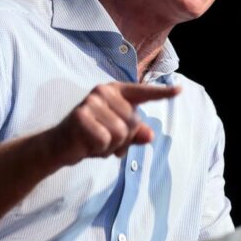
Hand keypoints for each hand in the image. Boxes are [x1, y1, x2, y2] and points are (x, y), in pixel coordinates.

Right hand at [50, 82, 180, 165]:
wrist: (60, 145)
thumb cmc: (91, 136)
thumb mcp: (117, 136)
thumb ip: (135, 134)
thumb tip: (149, 136)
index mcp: (115, 92)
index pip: (142, 93)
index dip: (162, 94)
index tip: (179, 90)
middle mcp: (104, 91)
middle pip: (133, 122)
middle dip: (123, 140)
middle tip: (104, 140)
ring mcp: (91, 102)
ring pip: (121, 133)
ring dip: (110, 146)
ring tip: (95, 142)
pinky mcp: (80, 116)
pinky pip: (105, 140)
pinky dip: (99, 149)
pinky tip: (87, 145)